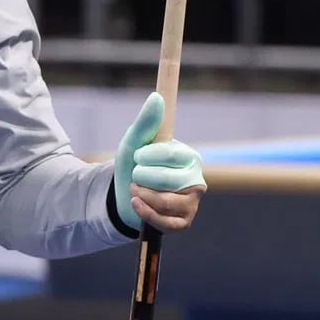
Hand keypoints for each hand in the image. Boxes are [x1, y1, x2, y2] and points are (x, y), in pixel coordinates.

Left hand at [112, 92, 206, 232]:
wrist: (123, 194)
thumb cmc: (134, 165)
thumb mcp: (134, 141)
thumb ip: (146, 121)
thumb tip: (156, 97)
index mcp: (189, 156)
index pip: (170, 154)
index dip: (146, 156)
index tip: (137, 156)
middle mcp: (196, 179)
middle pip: (167, 180)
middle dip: (141, 177)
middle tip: (136, 175)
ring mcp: (191, 203)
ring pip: (167, 202)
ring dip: (141, 195)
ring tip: (135, 189)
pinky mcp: (183, 222)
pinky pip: (167, 222)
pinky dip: (145, 213)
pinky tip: (135, 204)